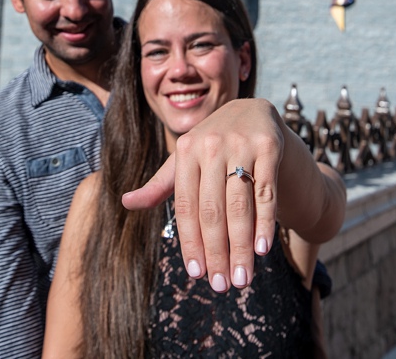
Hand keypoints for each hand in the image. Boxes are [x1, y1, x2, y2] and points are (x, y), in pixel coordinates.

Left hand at [123, 98, 285, 291]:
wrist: (252, 110)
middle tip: (223, 285)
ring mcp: (242, 145)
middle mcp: (213, 146)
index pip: (187, 206)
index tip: (197, 274)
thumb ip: (160, 184)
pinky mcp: (270, 147)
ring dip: (242, 246)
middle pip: (214, 210)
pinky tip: (262, 249)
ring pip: (240, 205)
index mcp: (187, 151)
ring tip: (242, 277)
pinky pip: (266, 192)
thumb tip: (126, 202)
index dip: (191, 242)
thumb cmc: (212, 143)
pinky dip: (265, 222)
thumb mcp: (184, 158)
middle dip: (218, 252)